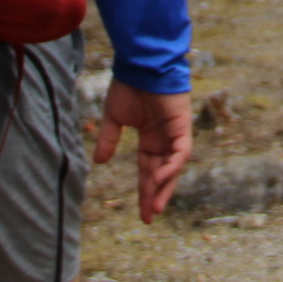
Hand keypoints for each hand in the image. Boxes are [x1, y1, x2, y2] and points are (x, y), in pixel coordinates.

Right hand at [90, 80, 190, 223]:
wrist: (140, 63)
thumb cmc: (128, 85)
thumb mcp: (114, 118)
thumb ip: (109, 140)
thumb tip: (100, 163)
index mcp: (149, 137)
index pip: (148, 170)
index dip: (145, 192)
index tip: (142, 214)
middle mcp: (164, 138)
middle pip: (161, 174)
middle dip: (156, 196)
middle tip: (149, 218)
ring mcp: (174, 133)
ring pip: (173, 167)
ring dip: (165, 187)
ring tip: (155, 208)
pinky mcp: (182, 125)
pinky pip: (180, 152)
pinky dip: (171, 167)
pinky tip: (159, 180)